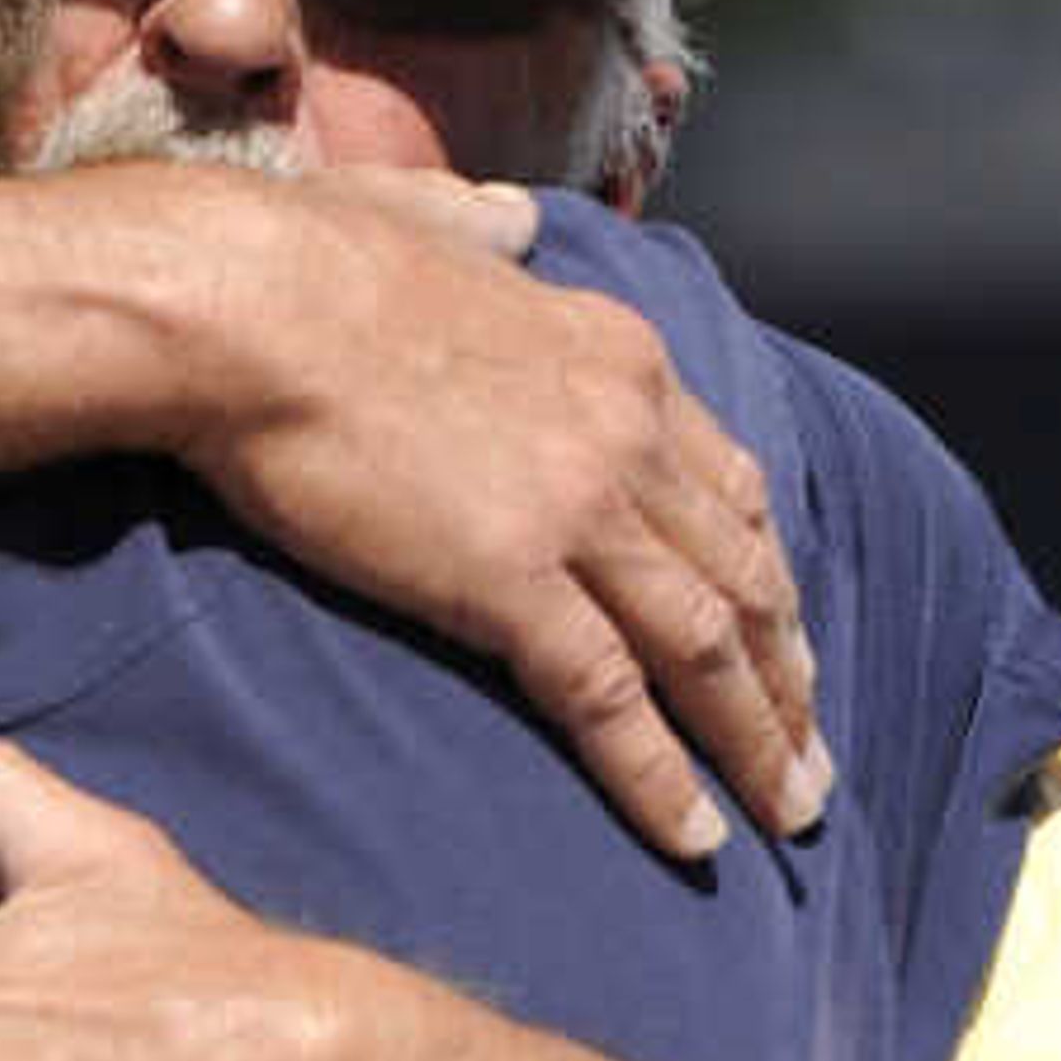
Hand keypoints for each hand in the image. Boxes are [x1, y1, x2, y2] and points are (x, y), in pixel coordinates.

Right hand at [164, 167, 827, 862]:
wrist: (249, 305)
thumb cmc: (305, 263)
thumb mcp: (429, 222)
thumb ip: (481, 233)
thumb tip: (505, 221)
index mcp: (617, 359)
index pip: (729, 486)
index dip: (767, 578)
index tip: (786, 644)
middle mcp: (626, 434)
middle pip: (743, 577)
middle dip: (790, 680)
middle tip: (812, 762)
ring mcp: (577, 509)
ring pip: (706, 648)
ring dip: (758, 743)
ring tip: (790, 815)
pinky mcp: (510, 578)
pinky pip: (611, 700)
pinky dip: (661, 778)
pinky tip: (696, 839)